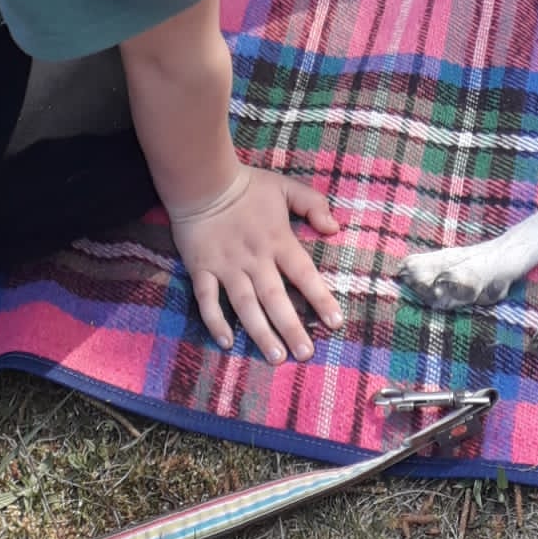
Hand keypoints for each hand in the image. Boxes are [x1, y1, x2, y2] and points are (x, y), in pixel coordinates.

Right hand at [170, 165, 342, 363]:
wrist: (202, 181)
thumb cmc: (248, 186)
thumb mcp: (286, 187)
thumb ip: (313, 204)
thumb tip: (335, 228)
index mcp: (278, 240)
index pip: (304, 273)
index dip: (320, 298)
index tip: (335, 322)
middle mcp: (254, 258)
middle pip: (275, 298)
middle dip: (291, 327)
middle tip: (305, 354)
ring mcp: (226, 266)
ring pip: (245, 305)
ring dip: (260, 332)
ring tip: (275, 357)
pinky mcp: (202, 270)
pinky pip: (208, 301)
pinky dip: (216, 322)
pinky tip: (227, 342)